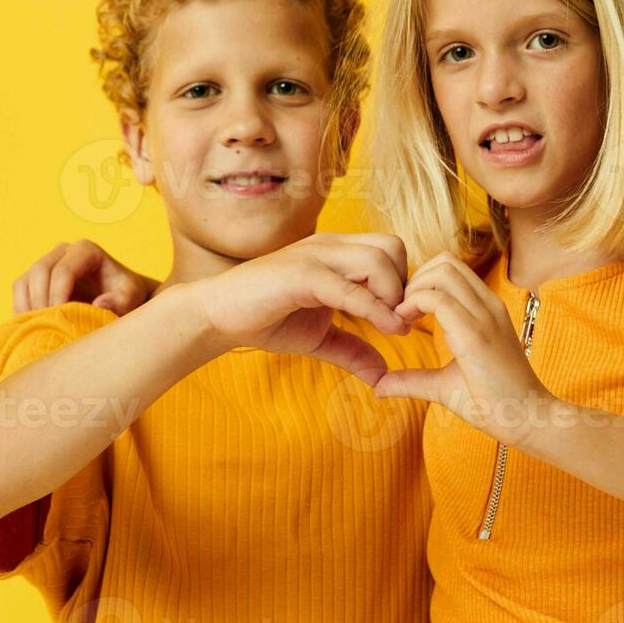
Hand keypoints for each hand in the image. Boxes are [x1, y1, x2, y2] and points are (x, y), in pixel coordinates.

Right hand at [12, 239, 157, 315]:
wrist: (119, 298)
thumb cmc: (126, 296)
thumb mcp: (131, 297)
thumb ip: (122, 301)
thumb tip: (99, 304)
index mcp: (86, 251)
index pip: (63, 271)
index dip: (58, 296)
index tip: (62, 320)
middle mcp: (63, 252)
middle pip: (39, 272)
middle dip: (41, 301)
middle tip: (48, 327)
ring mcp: (47, 264)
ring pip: (24, 282)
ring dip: (27, 307)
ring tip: (39, 330)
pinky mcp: (35, 280)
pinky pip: (19, 293)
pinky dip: (22, 311)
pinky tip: (33, 329)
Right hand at [194, 233, 412, 384]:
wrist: (218, 315)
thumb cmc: (267, 319)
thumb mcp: (319, 337)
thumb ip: (352, 350)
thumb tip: (383, 375)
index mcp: (337, 253)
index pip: (391, 249)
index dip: (405, 282)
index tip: (404, 318)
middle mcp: (330, 246)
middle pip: (392, 247)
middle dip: (405, 284)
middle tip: (400, 320)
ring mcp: (315, 256)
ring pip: (377, 260)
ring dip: (393, 295)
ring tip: (392, 327)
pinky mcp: (300, 275)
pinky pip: (348, 288)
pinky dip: (373, 309)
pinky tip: (386, 332)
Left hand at [374, 253, 553, 447]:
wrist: (528, 420)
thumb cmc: (492, 403)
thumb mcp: (443, 385)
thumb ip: (412, 380)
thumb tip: (378, 387)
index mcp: (486, 309)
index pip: (451, 268)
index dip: (421, 281)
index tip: (406, 312)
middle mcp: (488, 305)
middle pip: (444, 261)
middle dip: (414, 279)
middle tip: (401, 313)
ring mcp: (484, 316)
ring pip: (442, 271)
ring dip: (413, 289)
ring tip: (403, 319)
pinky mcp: (476, 335)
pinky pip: (439, 300)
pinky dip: (413, 305)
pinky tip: (406, 327)